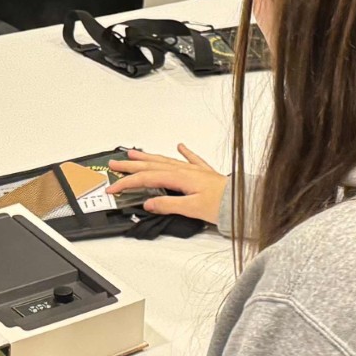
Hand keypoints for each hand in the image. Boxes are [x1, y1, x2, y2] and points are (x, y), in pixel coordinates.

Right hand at [107, 146, 226, 225]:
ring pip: (165, 160)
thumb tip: (149, 203)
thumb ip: (168, 205)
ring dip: (148, 157)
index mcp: (179, 178)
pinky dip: (184, 152)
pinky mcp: (204, 173)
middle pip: (151, 166)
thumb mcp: (191, 209)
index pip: (146, 179)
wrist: (243, 202)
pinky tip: (180, 146)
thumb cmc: (221, 205)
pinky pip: (191, 159)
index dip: (127, 183)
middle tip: (113, 164)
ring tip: (134, 153)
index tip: (113, 188)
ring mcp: (194, 170)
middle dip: (130, 165)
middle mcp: (185, 170)